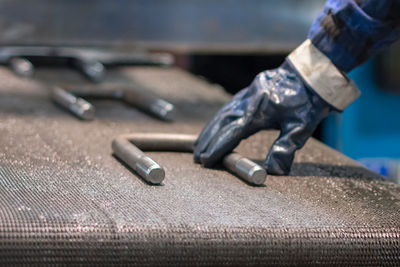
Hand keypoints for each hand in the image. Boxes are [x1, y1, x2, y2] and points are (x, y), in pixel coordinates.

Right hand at [193, 61, 332, 174]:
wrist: (309, 75)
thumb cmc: (306, 102)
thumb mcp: (300, 127)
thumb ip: (285, 148)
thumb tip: (274, 171)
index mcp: (257, 113)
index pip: (231, 134)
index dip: (217, 148)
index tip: (205, 161)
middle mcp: (246, 103)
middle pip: (220, 124)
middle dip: (207, 141)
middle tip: (197, 157)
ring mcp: (245, 96)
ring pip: (221, 115)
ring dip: (209, 131)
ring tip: (198, 145)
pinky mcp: (247, 93)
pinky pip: (227, 108)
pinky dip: (217, 120)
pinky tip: (213, 127)